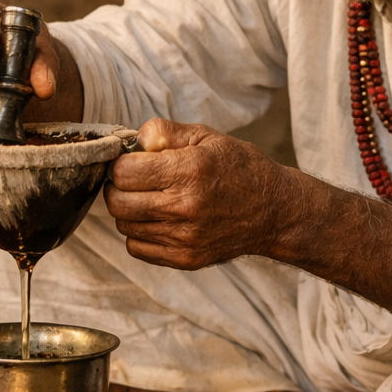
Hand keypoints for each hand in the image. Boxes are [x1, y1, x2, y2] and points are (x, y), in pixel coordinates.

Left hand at [104, 119, 296, 268]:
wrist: (273, 211)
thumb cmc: (238, 167)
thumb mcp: (206, 136)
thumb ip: (164, 132)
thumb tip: (132, 143)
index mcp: (189, 171)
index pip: (124, 172)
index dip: (121, 164)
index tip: (131, 162)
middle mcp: (185, 207)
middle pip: (118, 202)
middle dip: (117, 188)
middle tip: (132, 180)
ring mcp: (185, 237)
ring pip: (125, 226)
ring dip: (129, 211)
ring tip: (149, 199)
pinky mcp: (185, 259)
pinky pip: (137, 248)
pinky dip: (139, 234)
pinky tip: (158, 219)